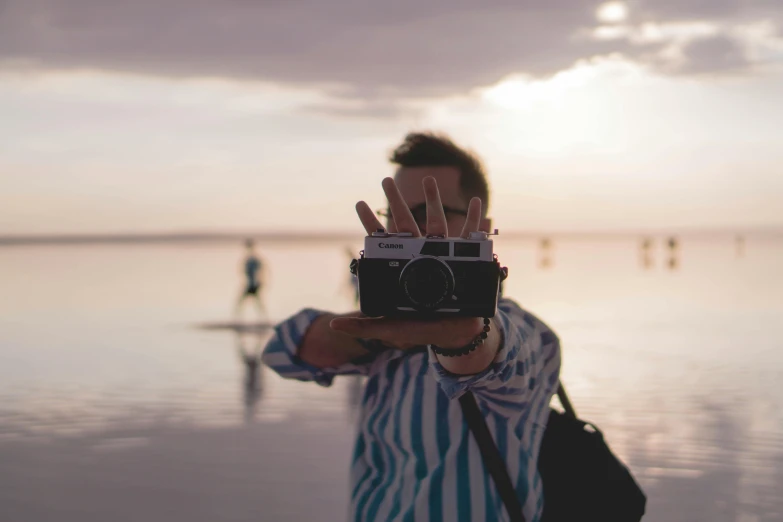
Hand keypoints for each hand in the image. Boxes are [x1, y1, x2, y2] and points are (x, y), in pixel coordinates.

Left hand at [331, 176, 485, 350]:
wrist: (455, 335)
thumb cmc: (422, 329)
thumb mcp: (390, 329)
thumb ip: (364, 327)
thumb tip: (333, 325)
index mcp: (404, 269)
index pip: (384, 243)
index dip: (371, 224)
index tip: (360, 203)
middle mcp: (422, 257)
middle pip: (406, 224)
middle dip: (396, 202)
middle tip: (386, 180)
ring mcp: (444, 256)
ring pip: (437, 222)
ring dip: (433, 199)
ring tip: (428, 178)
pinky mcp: (466, 261)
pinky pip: (473, 238)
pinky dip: (476, 220)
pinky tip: (476, 202)